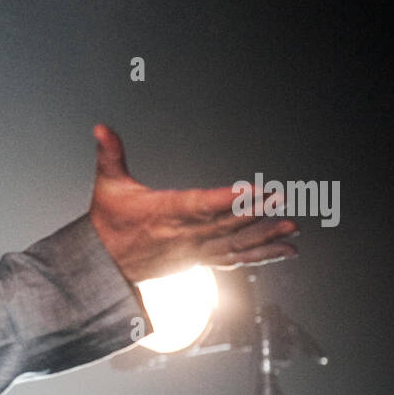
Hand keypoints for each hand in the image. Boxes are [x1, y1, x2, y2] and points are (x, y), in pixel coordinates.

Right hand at [87, 125, 297, 282]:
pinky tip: (284, 250)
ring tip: (292, 227)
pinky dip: (261, 255)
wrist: (103, 265)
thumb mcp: (107, 185)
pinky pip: (235, 258)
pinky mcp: (199, 260)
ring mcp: (194, 250)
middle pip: (226, 224)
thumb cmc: (108, 225)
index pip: (201, 205)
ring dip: (266, 236)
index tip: (253, 190)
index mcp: (164, 213)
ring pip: (235, 244)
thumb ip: (109, 153)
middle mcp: (184, 235)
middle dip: (257, 212)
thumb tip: (101, 129)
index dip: (228, 199)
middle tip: (283, 199)